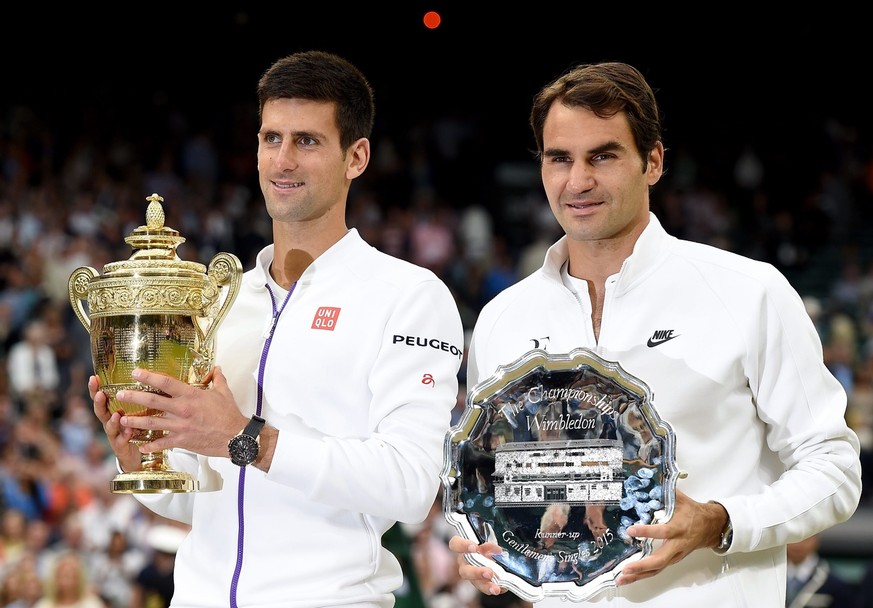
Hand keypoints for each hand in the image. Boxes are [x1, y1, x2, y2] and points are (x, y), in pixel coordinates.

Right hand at [89, 375, 141, 472]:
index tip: (94, 377)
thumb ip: (137, 399)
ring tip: (116, 415)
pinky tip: (129, 431)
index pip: (101, 398)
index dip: (96, 389)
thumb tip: (145, 377)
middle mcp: (110, 423)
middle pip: (100, 411)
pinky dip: (125, 436)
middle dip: (98, 403)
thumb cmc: (136, 429)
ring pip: (109, 427)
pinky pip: (121, 441)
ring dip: (112, 421)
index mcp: (112, 411)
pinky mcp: (120, 447)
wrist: (136, 455)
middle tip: (100, 394)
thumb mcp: (135, 412)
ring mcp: (114, 436)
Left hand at [114, 366, 247, 457]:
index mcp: (191, 395)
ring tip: (122, 420)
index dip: (148, 377)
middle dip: (134, 397)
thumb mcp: (224, 393)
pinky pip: (163, 443)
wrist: (235, 437)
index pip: (165, 383)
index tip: (135, 373)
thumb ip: (218, 380)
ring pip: (152, 423)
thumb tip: (217, 369)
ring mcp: (181, 426)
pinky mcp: (182, 440)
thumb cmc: (230, 414)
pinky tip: (141, 447)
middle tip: (120, 395)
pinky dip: (151, 446)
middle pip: (153, 402)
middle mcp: (182, 410)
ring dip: (135, 422)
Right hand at [447, 536, 504, 595]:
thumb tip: (497, 550)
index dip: (462, 546)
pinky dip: (493, 588)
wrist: (490, 555)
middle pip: (464, 570)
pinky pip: (485, 588)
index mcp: (462, 548)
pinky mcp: (480, 583)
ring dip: (485, 586)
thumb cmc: (484, 545)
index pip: (455, 544)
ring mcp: (471, 574)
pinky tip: (501, 588)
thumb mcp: (486, 541)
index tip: (474, 547)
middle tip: (489, 573)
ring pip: (474, 582)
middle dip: (476, 573)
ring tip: (495, 588)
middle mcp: (464, 563)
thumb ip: (489, 545)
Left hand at [615, 489, 725, 585]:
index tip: (631, 530)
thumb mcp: (680, 498)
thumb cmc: (694, 512)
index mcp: (679, 528)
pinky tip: (629, 578)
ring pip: (657, 569)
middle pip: (660, 560)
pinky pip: (657, 570)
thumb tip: (648, 479)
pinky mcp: (672, 560)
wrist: (711, 526)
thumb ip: (664, 491)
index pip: (662, 532)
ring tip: (622, 579)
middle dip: (641, 566)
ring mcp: (675, 555)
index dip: (647, 532)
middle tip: (625, 568)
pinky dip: (643, 575)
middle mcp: (677, 545)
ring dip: (639, 576)